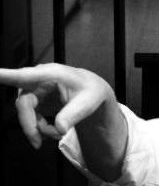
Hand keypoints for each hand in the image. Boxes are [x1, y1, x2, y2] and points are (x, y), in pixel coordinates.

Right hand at [0, 63, 115, 148]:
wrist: (92, 93)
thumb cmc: (90, 92)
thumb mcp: (87, 103)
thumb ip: (73, 115)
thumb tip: (59, 129)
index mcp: (52, 73)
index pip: (24, 75)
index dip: (5, 75)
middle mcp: (40, 78)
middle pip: (24, 103)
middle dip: (30, 124)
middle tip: (38, 142)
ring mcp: (35, 88)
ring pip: (25, 112)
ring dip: (37, 127)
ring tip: (56, 134)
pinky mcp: (34, 98)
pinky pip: (29, 117)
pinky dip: (39, 127)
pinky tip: (52, 130)